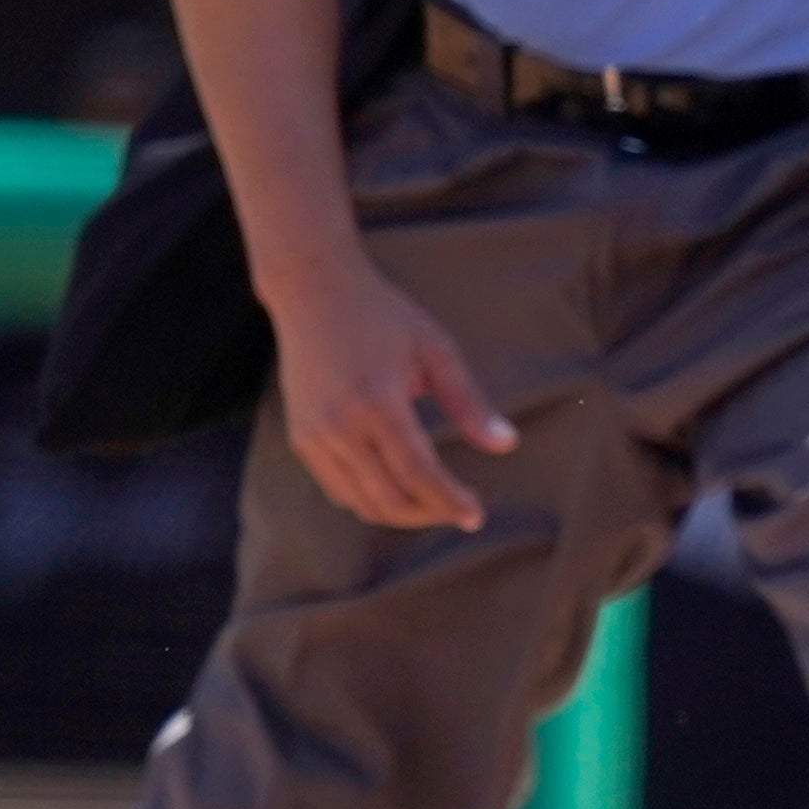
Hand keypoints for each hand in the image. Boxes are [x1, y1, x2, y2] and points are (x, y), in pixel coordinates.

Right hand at [259, 251, 517, 532]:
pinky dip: (370, 501)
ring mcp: (313, 435)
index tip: (476, 516)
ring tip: (435, 504)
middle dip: (430, 514)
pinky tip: (399, 490)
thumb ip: (469, 402)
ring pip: (361, 502)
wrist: (313, 292)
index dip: (450, 501)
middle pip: (390, 498)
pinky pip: (338, 489)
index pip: (419, 473)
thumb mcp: (436, 350)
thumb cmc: (383, 316)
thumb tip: (507, 445)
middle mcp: (339, 425)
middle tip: (460, 512)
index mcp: (377, 402)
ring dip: (402, 514)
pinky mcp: (301, 438)